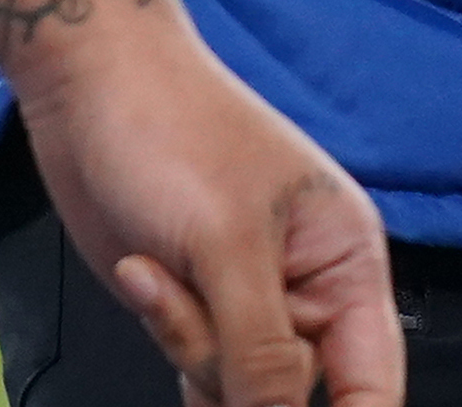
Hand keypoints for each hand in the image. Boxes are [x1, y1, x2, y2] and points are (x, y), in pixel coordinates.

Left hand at [10, 0, 398, 406]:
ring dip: (188, 344)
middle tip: (194, 288)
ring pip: (236, 387)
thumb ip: (259, 350)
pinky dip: (168, 335)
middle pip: (292, 389)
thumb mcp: (226, 245)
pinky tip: (143, 276)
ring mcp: (247, 299)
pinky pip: (194, 367)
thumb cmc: (171, 131)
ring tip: (156, 266)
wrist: (87, 85)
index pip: (374, 383)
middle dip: (233, 360)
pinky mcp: (196, 307)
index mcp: (346, 258)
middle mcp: (307, 285)